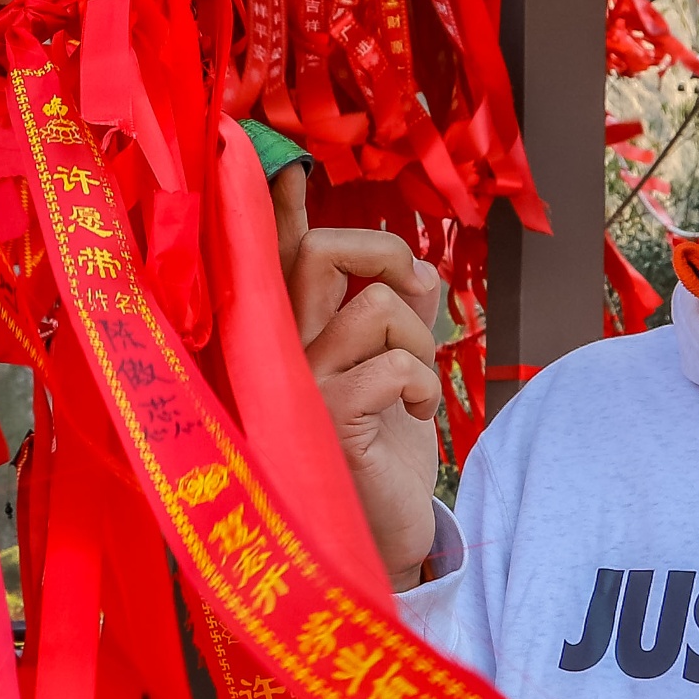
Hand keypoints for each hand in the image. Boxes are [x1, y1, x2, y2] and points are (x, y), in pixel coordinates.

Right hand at [273, 167, 445, 581]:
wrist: (383, 538)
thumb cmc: (381, 450)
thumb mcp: (389, 368)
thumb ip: (391, 311)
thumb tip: (416, 269)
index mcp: (286, 334)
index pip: (277, 251)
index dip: (280, 201)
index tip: (285, 160)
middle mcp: (275, 352)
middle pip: (320, 253)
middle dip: (385, 252)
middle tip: (414, 291)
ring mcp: (295, 386)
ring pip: (373, 306)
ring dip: (419, 341)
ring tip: (416, 389)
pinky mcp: (326, 420)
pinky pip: (395, 365)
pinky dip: (424, 386)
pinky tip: (417, 418)